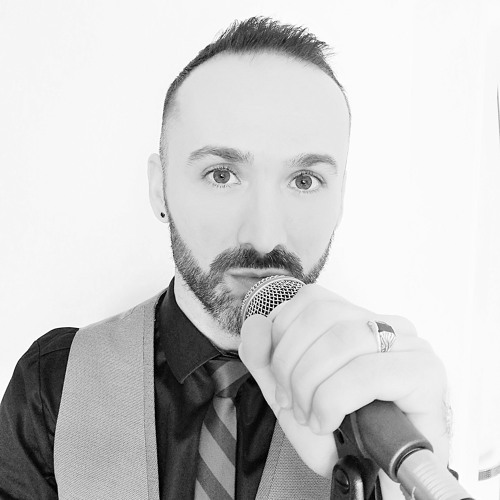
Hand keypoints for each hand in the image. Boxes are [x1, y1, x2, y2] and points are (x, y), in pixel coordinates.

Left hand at [238, 283, 448, 496]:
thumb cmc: (340, 435)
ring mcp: (410, 346)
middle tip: (291, 402)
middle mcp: (387, 325)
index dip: (283, 335)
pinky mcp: (424, 373)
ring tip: (310, 416)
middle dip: (291, 364)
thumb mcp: (288, 393)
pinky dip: (333, 400)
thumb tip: (255, 322)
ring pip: (342, 339)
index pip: (313, 299)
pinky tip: (328, 421)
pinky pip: (365, 372)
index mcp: (358, 320)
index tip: (279, 377)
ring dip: (310, 385)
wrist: (374, 480)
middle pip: (323, 315)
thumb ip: (264, 357)